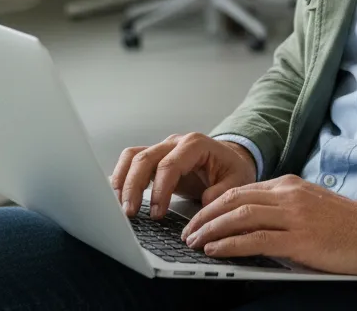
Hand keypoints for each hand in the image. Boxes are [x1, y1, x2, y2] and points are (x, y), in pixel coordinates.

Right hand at [110, 133, 257, 220]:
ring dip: (123, 181)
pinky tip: (119, 198)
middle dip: (134, 186)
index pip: (170, 164)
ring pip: (133, 156)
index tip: (157, 214)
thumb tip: (205, 202)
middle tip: (131, 213)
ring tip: (121, 207)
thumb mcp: (238, 181)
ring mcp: (163, 148)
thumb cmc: (232, 170)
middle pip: (145, 158)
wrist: (231, 160)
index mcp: (196, 145)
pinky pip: (131, 161)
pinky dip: (121, 176)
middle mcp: (176, 142)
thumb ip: (223, 192)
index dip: (160, 190)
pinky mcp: (155, 158)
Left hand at [180, 174, 356, 276]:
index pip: (241, 189)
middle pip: (235, 199)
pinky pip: (257, 239)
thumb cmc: (343, 225)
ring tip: (194, 241)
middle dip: (205, 215)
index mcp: (289, 185)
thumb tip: (249, 222)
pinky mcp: (299, 239)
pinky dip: (231, 244)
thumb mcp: (309, 205)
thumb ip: (281, 208)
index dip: (214, 204)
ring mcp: (294, 215)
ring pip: (241, 216)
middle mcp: (289, 194)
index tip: (197, 218)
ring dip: (211, 229)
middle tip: (187, 230)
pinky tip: (216, 250)